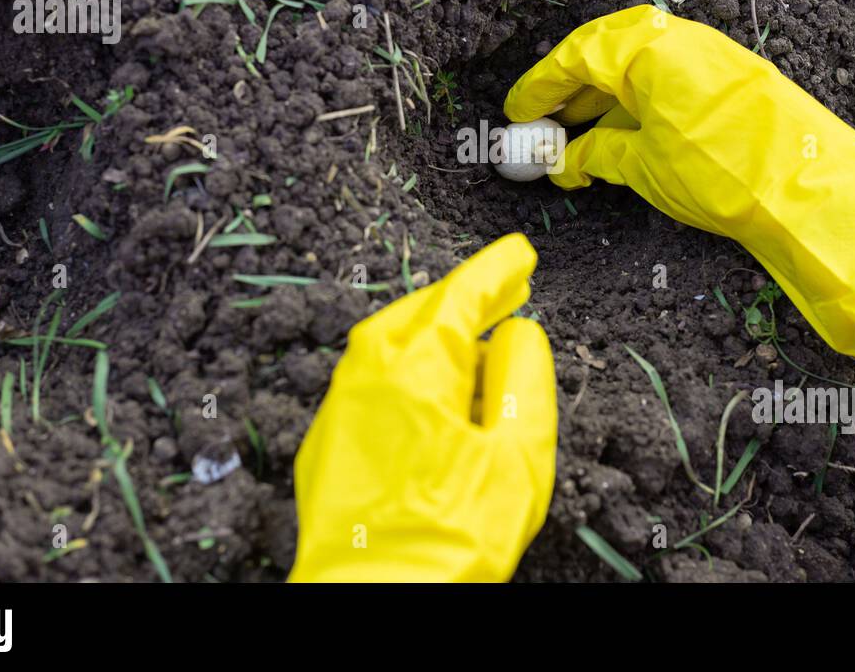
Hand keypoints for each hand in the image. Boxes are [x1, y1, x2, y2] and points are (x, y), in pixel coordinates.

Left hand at [289, 234, 555, 581]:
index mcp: (417, 361)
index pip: (465, 291)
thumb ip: (525, 378)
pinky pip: (372, 376)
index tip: (521, 253)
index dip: (499, 269)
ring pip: (393, 339)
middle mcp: (368, 367)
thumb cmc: (449, 539)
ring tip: (480, 334)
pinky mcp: (329, 436)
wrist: (372, 600)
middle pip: (425, 308)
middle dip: (471, 295)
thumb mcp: (519, 455)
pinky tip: (435, 387)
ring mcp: (340, 401)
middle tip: (512, 289)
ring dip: (439, 329)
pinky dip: (408, 365)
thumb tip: (518, 333)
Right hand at [505, 5, 854, 372]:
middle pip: (605, 56)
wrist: (810, 193)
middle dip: (569, 93)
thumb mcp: (641, 165)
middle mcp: (679, 39)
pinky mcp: (731, 81)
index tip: (515, 115)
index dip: (538, 87)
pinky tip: (623, 143)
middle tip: (541, 130)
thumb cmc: (723, 172)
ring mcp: (710, 56)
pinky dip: (638, 109)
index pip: (575, 55)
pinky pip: (668, 83)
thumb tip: (564, 156)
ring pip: (638, 72)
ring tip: (576, 146)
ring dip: (603, 105)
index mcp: (648, 45)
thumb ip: (593, 152)